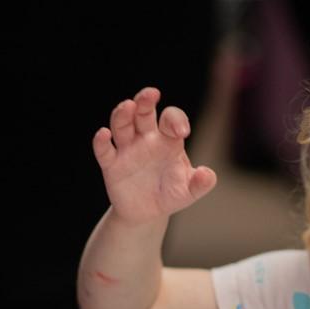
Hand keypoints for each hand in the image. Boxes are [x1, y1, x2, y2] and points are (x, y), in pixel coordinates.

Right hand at [92, 86, 216, 224]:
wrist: (147, 213)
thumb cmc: (170, 194)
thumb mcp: (188, 191)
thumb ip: (200, 183)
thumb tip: (208, 175)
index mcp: (167, 139)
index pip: (170, 119)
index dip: (176, 120)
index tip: (182, 132)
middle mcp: (145, 138)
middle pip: (143, 111)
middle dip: (145, 100)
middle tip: (151, 94)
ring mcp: (127, 149)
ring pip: (122, 124)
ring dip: (123, 114)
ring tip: (127, 106)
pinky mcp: (111, 165)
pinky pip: (104, 150)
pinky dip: (101, 141)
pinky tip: (103, 134)